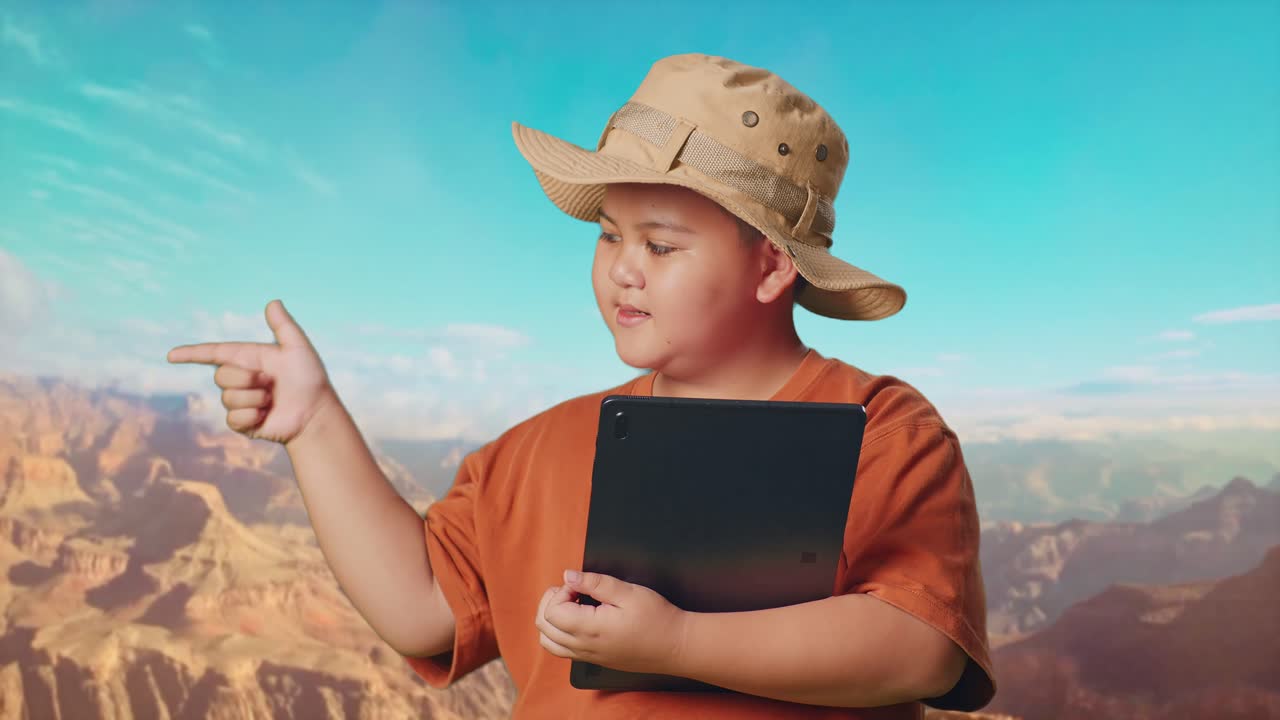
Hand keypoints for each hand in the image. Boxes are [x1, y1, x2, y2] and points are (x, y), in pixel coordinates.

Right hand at [166, 299, 334, 445]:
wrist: (316, 413)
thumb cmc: (310, 379)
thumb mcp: (298, 348)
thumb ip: (284, 326)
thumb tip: (273, 302)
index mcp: (248, 358)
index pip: (214, 353)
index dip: (192, 353)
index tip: (171, 355)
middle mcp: (241, 379)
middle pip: (220, 376)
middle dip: (246, 379)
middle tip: (270, 383)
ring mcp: (240, 401)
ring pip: (228, 398)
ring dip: (254, 398)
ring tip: (272, 400)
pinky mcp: (242, 423)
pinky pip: (233, 418)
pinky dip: (253, 416)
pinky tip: (267, 415)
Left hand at [535, 570, 688, 675]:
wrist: (675, 646)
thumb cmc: (656, 618)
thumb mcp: (628, 592)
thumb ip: (595, 582)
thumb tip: (568, 576)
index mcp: (590, 629)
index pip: (552, 612)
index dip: (561, 592)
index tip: (581, 585)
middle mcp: (584, 647)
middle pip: (543, 627)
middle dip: (551, 602)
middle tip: (573, 590)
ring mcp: (587, 656)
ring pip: (548, 642)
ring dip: (551, 619)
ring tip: (571, 603)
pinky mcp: (594, 660)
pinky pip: (562, 650)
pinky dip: (558, 633)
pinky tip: (578, 619)